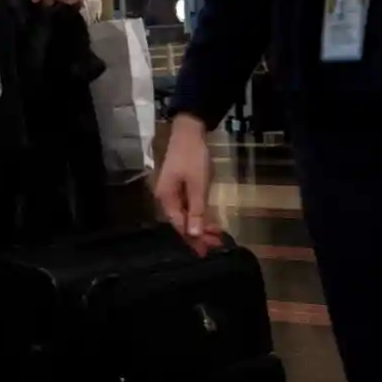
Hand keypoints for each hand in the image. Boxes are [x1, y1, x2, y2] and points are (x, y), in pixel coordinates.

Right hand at [153, 115, 225, 256]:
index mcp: (166, 198)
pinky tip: (207, 219)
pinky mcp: (178, 185)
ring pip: (184, 214)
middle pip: (180, 221)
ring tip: (215, 234)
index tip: (208, 250)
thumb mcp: (198, 185)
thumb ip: (196, 210)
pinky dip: (197, 213)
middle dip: (197, 234)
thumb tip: (193, 234)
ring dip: (199, 224)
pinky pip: (186, 205)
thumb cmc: (193, 158)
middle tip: (216, 244)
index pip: (179, 225)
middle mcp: (165, 197)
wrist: (189, 131)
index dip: (193, 239)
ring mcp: (171, 191)